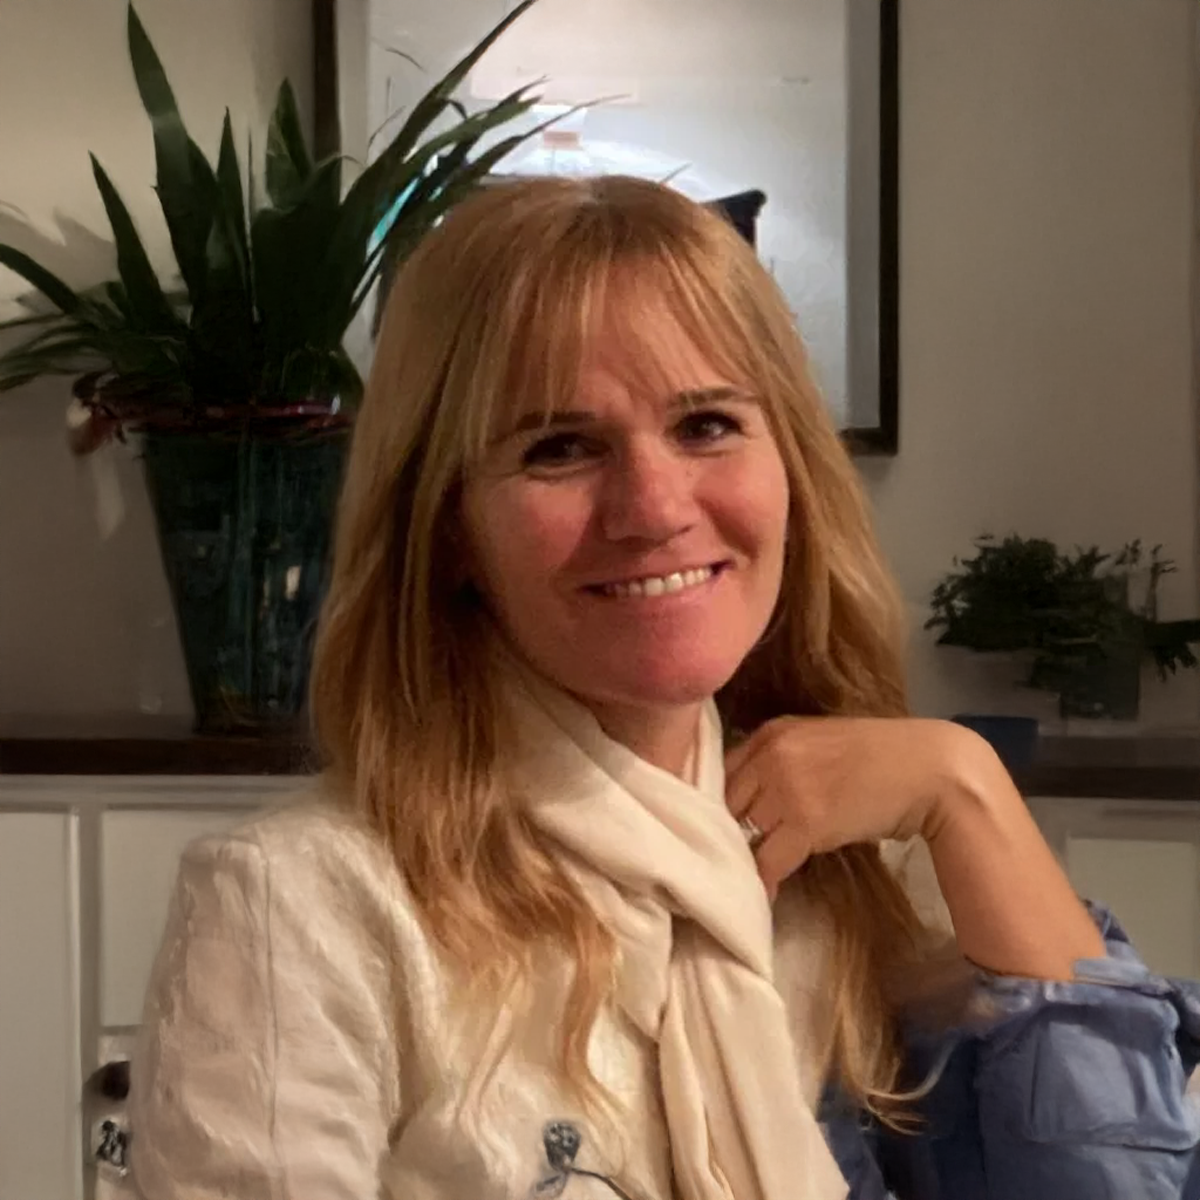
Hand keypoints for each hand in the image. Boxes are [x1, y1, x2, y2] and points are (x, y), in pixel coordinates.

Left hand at [724, 715, 994, 898]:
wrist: (932, 770)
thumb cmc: (882, 760)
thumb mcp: (821, 747)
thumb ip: (783, 764)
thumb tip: (756, 803)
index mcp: (772, 731)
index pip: (723, 770)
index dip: (716, 804)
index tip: (715, 829)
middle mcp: (772, 753)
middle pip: (723, 801)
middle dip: (722, 832)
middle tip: (721, 860)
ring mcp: (787, 785)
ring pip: (740, 832)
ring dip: (740, 859)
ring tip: (738, 880)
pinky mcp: (806, 821)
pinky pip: (767, 860)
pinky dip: (763, 882)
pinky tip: (763, 896)